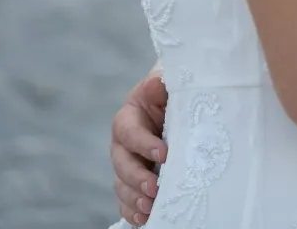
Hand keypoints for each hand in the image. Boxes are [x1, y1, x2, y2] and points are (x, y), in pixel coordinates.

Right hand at [111, 73, 167, 225]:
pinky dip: (132, 211)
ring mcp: (126, 163)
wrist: (176, 105)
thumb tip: (156, 81)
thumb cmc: (172, 92)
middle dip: (136, 177)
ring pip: (121, 184)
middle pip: (121, 163)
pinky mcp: (133, 181)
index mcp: (130, 116)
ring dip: (134, 198)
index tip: (164, 154)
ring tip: (150, 207)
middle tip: (155, 188)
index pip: (129, 131)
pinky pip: (126, 200)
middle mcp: (123, 143)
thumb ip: (161, 82)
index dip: (143, 144)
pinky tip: (144, 219)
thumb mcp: (168, 83)